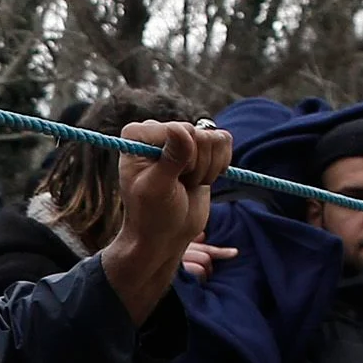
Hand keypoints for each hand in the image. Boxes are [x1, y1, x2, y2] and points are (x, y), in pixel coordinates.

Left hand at [101, 120, 236, 320]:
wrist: (165, 233)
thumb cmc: (152, 214)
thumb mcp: (157, 188)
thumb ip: (170, 159)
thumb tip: (179, 128)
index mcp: (138, 135)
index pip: (178, 129)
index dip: (182, 159)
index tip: (168, 180)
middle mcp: (159, 131)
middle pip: (199, 134)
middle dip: (196, 166)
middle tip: (179, 185)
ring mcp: (181, 138)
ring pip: (215, 138)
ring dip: (207, 168)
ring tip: (187, 183)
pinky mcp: (201, 148)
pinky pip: (224, 142)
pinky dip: (219, 164)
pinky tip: (201, 179)